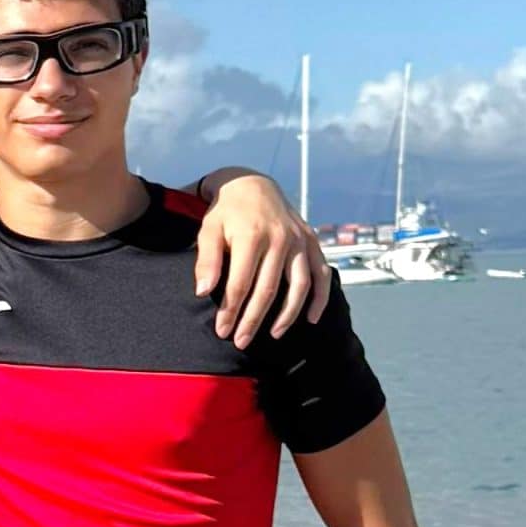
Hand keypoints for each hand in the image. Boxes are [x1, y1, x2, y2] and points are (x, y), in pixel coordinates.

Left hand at [199, 173, 327, 347]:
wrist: (252, 185)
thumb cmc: (226, 213)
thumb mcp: (208, 230)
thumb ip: (207, 260)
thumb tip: (204, 291)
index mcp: (252, 237)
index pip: (240, 284)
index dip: (231, 311)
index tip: (222, 331)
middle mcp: (281, 239)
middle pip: (268, 289)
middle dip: (254, 319)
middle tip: (241, 341)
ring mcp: (300, 240)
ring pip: (299, 285)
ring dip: (288, 314)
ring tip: (274, 334)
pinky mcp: (312, 241)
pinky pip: (322, 273)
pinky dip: (320, 297)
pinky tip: (312, 318)